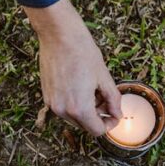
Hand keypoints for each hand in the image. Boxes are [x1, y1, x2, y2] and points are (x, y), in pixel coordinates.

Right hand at [24, 0, 122, 136]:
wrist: (59, 35)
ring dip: (86, 109)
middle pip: (85, 125)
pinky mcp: (46, 95)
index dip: (109, 125)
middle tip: (105, 98)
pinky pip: (63, 107)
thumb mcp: (104, 77)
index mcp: (79, 108)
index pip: (96, 131)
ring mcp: (52, 103)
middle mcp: (62, 110)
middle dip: (98, 115)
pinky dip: (73, 102)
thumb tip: (117, 114)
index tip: (114, 114)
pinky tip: (80, 85)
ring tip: (93, 88)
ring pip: (74, 117)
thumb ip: (112, 99)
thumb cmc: (82, 52)